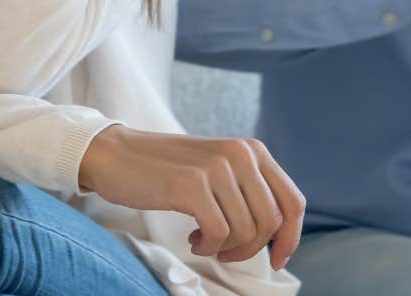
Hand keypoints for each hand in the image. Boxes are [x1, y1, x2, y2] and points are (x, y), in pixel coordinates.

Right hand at [77, 125, 305, 270]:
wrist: (117, 155)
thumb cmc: (168, 170)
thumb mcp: (219, 170)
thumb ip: (249, 191)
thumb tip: (279, 235)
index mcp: (253, 150)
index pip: (293, 202)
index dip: (290, 238)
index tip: (277, 259)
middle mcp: (241, 154)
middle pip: (272, 222)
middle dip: (251, 249)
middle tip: (225, 252)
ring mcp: (217, 167)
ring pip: (247, 231)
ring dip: (226, 249)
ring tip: (203, 241)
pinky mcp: (192, 184)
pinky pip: (220, 234)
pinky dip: (209, 247)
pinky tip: (193, 239)